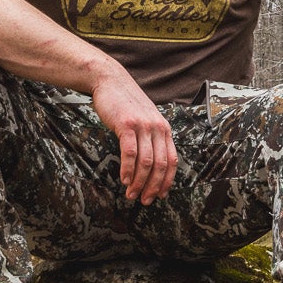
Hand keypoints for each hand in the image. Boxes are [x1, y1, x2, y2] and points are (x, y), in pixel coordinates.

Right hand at [90, 67, 177, 205]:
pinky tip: (124, 180)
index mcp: (164, 129)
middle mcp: (158, 128)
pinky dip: (128, 169)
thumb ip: (150, 137)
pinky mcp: (127, 124)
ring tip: (131, 194)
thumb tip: (151, 164)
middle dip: (153, 186)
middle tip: (144, 201)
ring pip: (146, 162)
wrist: (110, 81)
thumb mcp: (145, 119)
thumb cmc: (125, 104)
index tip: (159, 196)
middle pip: (161, 165)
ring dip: (139, 182)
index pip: (172, 160)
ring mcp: (143, 126)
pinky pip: (130, 152)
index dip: (167, 181)